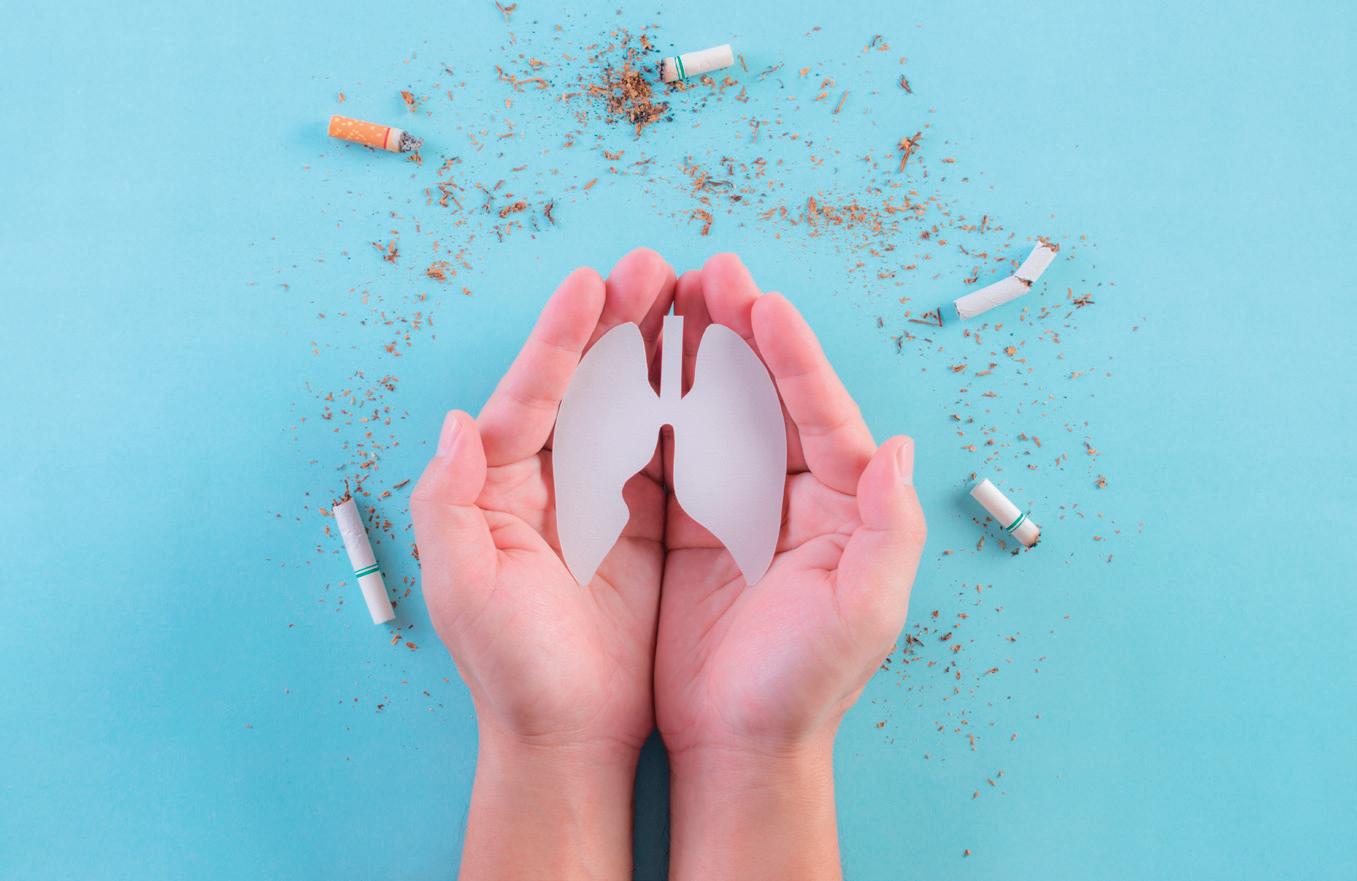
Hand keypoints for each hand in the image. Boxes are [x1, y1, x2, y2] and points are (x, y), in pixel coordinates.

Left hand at [411, 248, 674, 880]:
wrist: (571, 743)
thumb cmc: (513, 672)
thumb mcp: (464, 591)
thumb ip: (449, 502)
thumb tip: (458, 419)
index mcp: (499, 485)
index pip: (532, 392)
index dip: (563, 336)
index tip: (593, 282)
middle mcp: (546, 479)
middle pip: (586, 381)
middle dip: (618, 320)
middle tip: (658, 267)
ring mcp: (600, 497)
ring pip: (632, 402)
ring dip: (660, 348)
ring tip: (695, 295)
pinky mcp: (646, 524)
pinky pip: (670, 449)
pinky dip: (692, 404)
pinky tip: (718, 367)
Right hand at [655, 254, 926, 879]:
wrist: (738, 749)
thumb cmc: (805, 686)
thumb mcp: (865, 613)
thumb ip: (890, 528)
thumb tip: (900, 444)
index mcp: (842, 504)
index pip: (819, 412)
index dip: (793, 355)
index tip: (762, 302)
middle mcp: (793, 493)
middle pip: (765, 394)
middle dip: (739, 329)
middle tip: (709, 270)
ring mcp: (737, 505)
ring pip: (713, 409)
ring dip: (693, 352)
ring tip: (667, 294)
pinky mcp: (687, 526)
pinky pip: (668, 450)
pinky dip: (652, 405)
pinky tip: (632, 365)